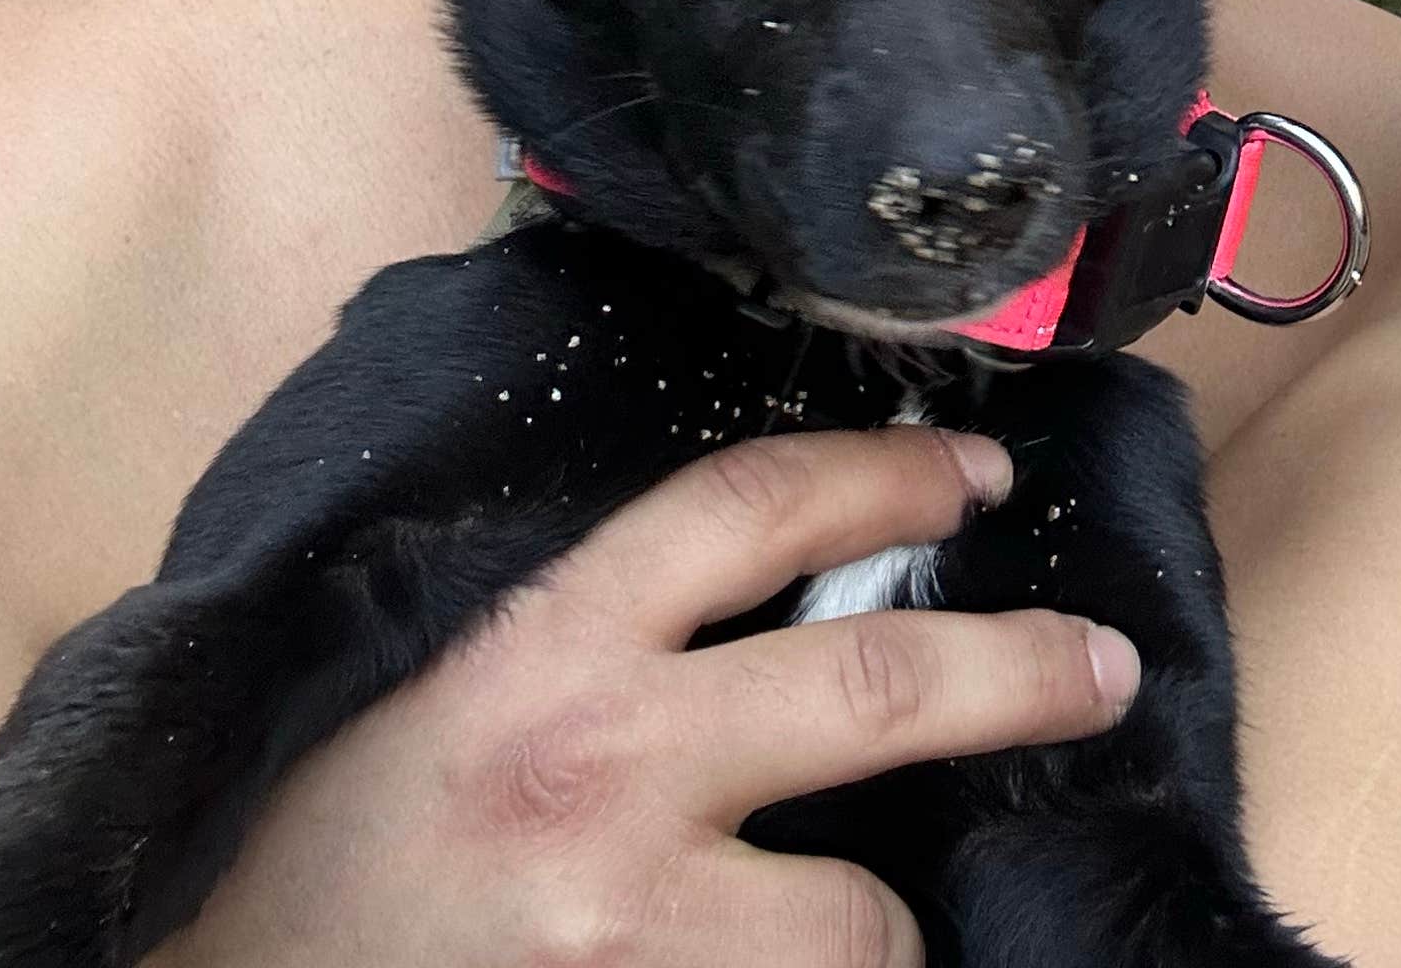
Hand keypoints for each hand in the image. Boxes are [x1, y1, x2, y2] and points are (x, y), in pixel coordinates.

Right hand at [151, 426, 1137, 967]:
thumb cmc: (303, 845)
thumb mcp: (430, 685)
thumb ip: (578, 626)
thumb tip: (758, 572)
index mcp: (541, 650)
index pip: (752, 508)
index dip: (886, 478)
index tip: (971, 479)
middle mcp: (601, 776)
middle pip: (873, 689)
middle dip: (1016, 672)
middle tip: (1098, 666)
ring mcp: (630, 939)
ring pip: (863, 922)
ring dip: (888, 925)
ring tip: (883, 926)